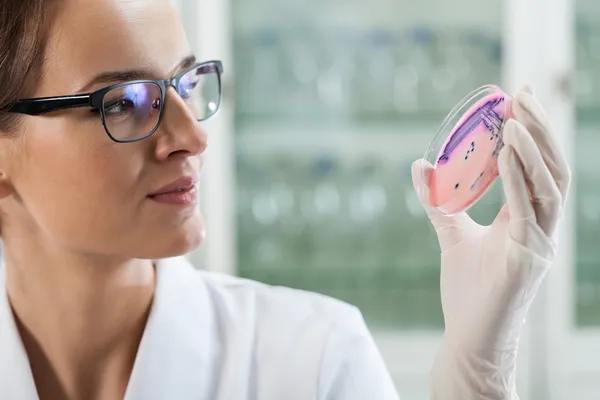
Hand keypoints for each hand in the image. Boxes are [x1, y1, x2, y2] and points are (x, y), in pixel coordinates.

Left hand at [411, 85, 570, 398]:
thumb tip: (420, 164)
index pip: (537, 167)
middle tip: (521, 96)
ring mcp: (540, 242)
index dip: (532, 132)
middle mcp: (540, 226)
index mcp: (526, 219)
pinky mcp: (530, 257)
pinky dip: (520, 179)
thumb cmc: (468, 289)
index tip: (517, 99)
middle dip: (539, 130)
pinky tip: (508, 152)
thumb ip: (438, 201)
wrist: (469, 336)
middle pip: (551, 168)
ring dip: (534, 149)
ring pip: (549, 185)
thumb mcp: (451, 234)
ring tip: (515, 119)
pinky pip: (528, 210)